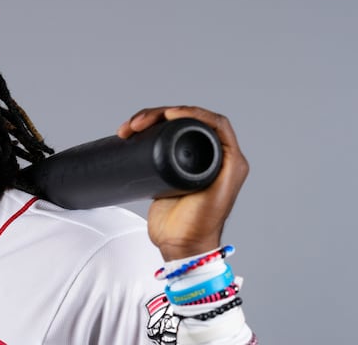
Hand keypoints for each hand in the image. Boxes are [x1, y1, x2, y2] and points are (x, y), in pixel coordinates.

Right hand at [117, 106, 248, 260]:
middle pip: (187, 120)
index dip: (191, 111)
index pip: (213, 122)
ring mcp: (188, 161)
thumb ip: (221, 168)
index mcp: (228, 159)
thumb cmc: (201, 224)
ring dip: (148, 121)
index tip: (169, 114)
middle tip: (139, 122)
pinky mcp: (169, 167)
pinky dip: (143, 134)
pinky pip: (157, 141)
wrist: (180, 245)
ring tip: (129, 128)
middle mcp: (210, 156)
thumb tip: (214, 139)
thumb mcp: (217, 192)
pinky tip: (130, 135)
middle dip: (160, 114)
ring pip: (169, 128)